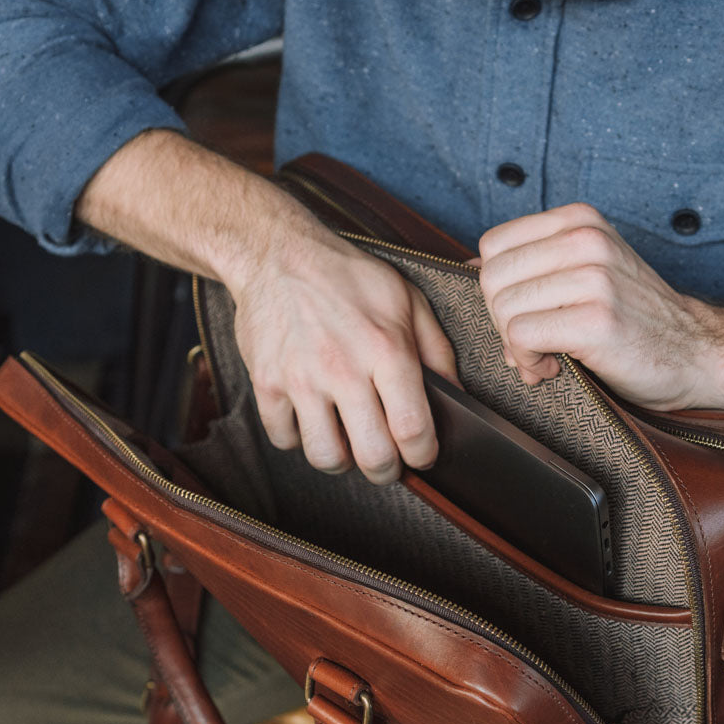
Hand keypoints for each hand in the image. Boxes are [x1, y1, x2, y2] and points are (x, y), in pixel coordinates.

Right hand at [76, 131, 457, 484]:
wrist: (275, 253)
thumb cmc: (346, 276)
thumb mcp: (406, 300)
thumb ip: (437, 350)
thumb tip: (457, 396)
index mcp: (386, 348)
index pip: (412, 428)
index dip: (423, 454)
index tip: (422, 454)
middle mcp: (343, 368)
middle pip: (372, 456)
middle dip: (386, 470)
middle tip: (387, 461)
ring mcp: (300, 379)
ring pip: (326, 457)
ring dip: (343, 460)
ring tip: (348, 442)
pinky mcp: (266, 384)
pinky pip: (284, 439)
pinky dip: (299, 439)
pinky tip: (312, 420)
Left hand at [477, 203, 713, 409]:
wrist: (697, 354)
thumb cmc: (635, 320)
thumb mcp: (588, 270)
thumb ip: (537, 265)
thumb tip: (471, 268)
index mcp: (579, 220)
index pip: (494, 247)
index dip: (499, 290)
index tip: (527, 315)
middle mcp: (585, 240)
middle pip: (492, 279)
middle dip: (500, 320)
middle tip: (533, 343)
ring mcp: (593, 277)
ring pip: (503, 309)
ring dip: (515, 346)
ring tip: (547, 357)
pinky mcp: (595, 319)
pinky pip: (521, 336)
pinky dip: (527, 361)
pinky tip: (553, 367)